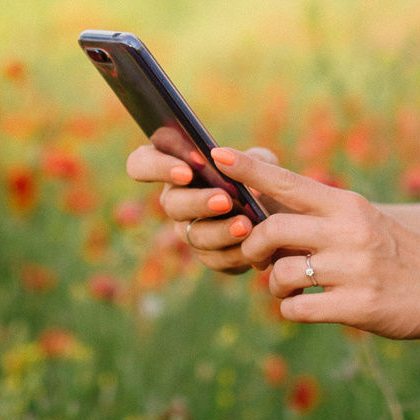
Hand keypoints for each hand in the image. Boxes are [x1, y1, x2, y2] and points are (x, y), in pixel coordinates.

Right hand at [124, 140, 288, 275]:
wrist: (278, 214)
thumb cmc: (258, 177)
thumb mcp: (260, 161)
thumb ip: (250, 160)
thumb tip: (236, 169)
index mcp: (174, 167)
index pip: (141, 164)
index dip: (156, 167)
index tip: (184, 171)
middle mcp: (174, 199)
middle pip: (171, 204)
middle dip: (198, 202)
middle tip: (225, 200)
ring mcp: (187, 230)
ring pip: (193, 235)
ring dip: (220, 231)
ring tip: (245, 225)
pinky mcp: (208, 255)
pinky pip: (215, 259)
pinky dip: (236, 253)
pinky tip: (254, 247)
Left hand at [220, 146, 419, 338]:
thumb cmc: (397, 251)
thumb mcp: (363, 219)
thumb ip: (320, 216)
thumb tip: (263, 217)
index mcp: (347, 205)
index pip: (288, 181)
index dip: (249, 170)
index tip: (217, 155)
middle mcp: (349, 232)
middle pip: (272, 230)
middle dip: (251, 246)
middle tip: (256, 258)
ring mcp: (354, 270)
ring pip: (280, 274)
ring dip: (273, 284)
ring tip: (286, 287)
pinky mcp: (359, 306)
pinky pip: (299, 308)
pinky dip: (292, 309)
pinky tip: (305, 306)